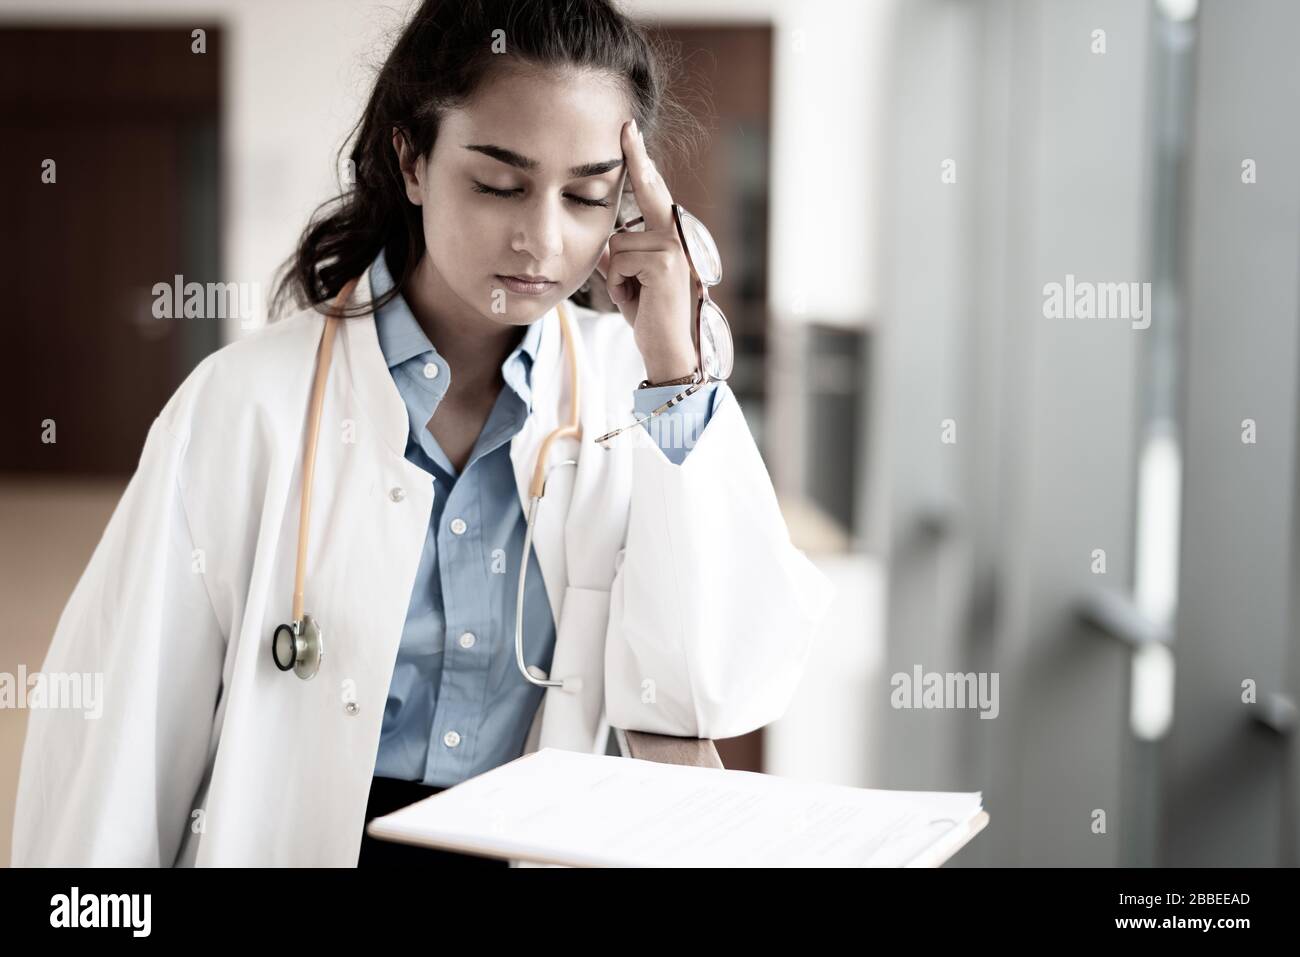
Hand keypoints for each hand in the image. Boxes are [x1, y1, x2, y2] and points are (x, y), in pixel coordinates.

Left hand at [594, 119, 698, 382]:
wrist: (670, 349)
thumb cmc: (650, 314)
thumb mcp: (628, 278)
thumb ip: (617, 254)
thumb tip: (601, 241)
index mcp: (670, 235)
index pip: (652, 192)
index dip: (640, 162)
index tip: (629, 131)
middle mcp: (678, 235)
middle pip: (649, 192)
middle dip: (636, 159)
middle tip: (626, 126)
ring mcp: (674, 247)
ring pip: (618, 242)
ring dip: (615, 273)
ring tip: (634, 294)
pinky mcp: (666, 262)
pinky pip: (619, 260)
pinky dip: (618, 284)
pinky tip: (636, 299)